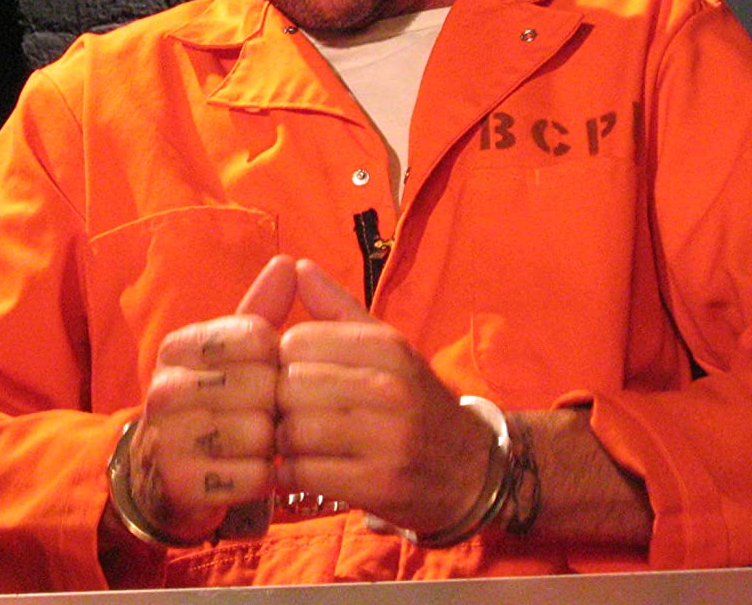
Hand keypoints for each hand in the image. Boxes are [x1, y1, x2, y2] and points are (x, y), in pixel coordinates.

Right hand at [130, 255, 297, 541]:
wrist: (160, 475)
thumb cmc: (211, 403)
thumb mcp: (230, 353)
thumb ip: (261, 309)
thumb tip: (288, 262)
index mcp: (178, 346)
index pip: (258, 337)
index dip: (276, 360)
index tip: (263, 373)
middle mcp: (164, 387)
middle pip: (262, 386)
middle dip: (275, 405)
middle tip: (262, 416)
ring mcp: (166, 437)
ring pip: (259, 434)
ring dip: (269, 446)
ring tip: (255, 446)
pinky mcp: (179, 484)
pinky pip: (252, 478)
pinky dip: (262, 480)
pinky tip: (248, 473)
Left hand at [275, 259, 494, 534]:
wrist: (471, 471)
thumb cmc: (413, 400)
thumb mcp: (387, 347)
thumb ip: (337, 308)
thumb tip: (297, 265)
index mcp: (388, 347)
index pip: (296, 342)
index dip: (284, 360)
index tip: (296, 375)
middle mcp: (390, 389)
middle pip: (290, 388)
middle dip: (280, 403)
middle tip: (289, 413)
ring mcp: (387, 440)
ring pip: (292, 432)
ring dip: (284, 442)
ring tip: (296, 442)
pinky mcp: (379, 486)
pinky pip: (304, 475)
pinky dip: (293, 475)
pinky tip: (304, 470)